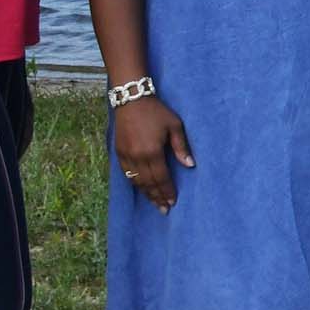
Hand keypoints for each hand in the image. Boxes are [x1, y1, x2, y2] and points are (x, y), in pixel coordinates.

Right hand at [111, 95, 194, 211]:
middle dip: (157, 197)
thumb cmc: (156, 111)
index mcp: (152, 151)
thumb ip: (181, 147)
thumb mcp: (174, 125)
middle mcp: (137, 157)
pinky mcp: (118, 152)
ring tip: (154, 203)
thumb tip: (190, 165)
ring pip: (136, 180)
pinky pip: (126, 173)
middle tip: (164, 209)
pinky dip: (134, 183)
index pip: (161, 178)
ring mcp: (126, 155)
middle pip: (148, 183)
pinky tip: (141, 188)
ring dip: (146, 193)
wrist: (131, 99)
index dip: (167, 191)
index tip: (173, 202)